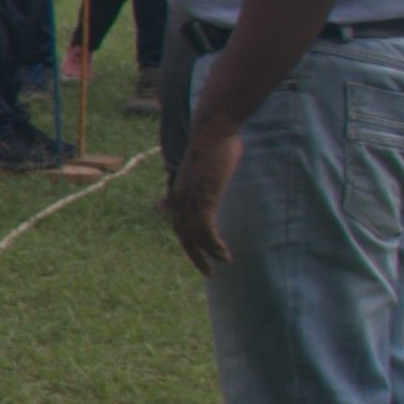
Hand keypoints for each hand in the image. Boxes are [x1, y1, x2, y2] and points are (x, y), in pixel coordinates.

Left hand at [166, 121, 237, 272]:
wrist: (213, 130)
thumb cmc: (214, 144)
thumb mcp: (205, 166)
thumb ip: (206, 178)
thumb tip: (213, 179)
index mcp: (178, 192)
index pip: (180, 223)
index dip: (190, 240)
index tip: (200, 253)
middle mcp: (179, 199)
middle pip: (184, 235)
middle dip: (196, 255)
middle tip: (208, 272)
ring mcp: (189, 200)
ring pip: (196, 237)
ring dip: (210, 254)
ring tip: (222, 264)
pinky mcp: (203, 200)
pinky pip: (206, 231)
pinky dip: (214, 246)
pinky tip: (225, 254)